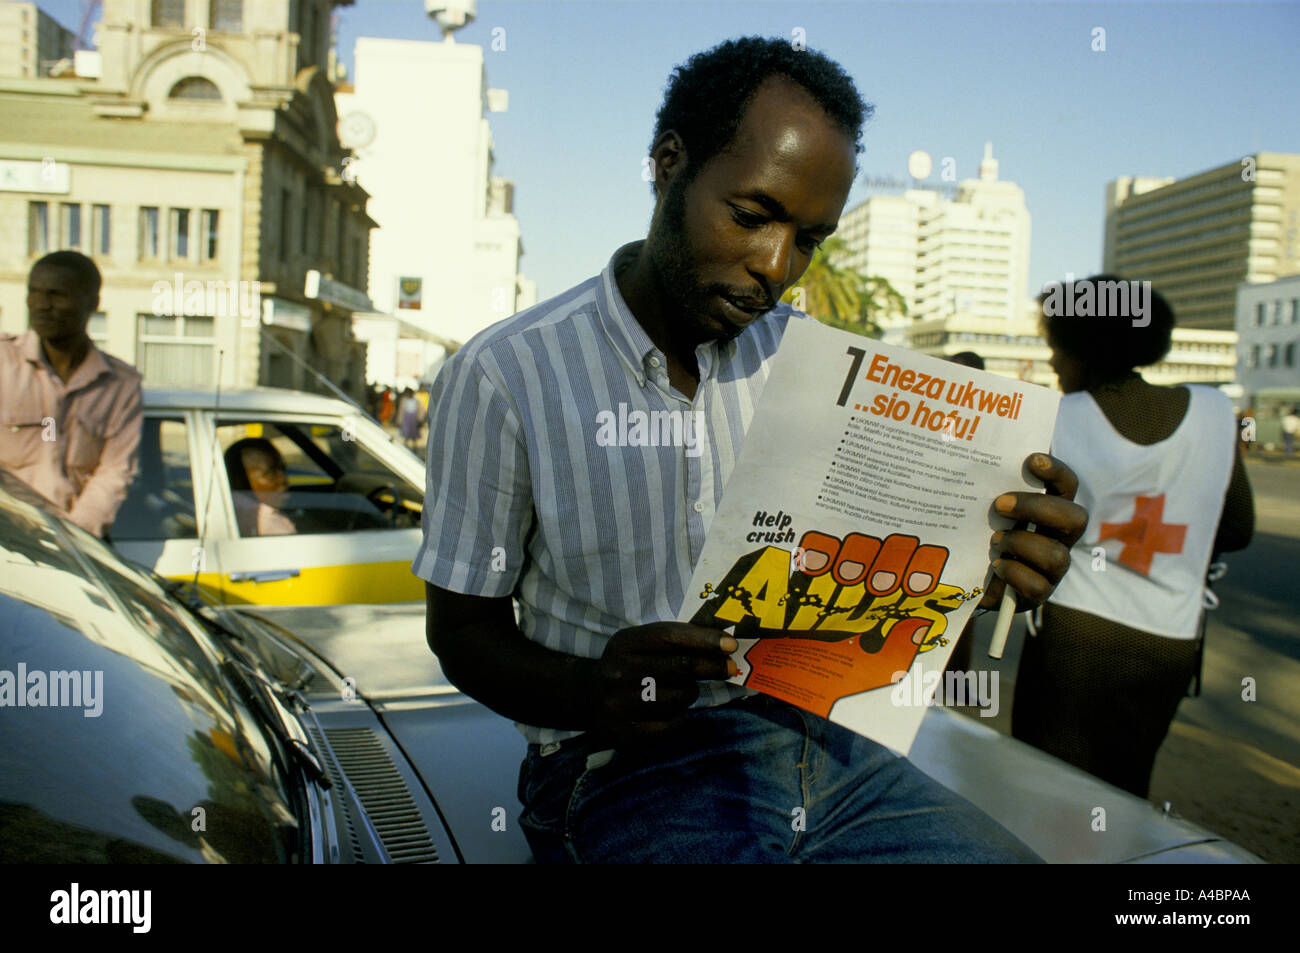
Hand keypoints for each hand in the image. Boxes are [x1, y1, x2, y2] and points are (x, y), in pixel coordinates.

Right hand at [588, 623, 736, 733]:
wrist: (588, 699)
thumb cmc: (628, 665)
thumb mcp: (640, 644)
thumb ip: (675, 640)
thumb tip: (723, 644)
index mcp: (624, 644)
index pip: (670, 637)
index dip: (703, 640)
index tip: (731, 644)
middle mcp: (619, 672)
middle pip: (680, 667)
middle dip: (711, 666)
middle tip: (729, 667)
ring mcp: (620, 704)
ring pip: (680, 697)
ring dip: (691, 692)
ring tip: (683, 689)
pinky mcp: (627, 732)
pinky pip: (672, 723)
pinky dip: (678, 715)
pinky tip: (668, 708)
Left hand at [979, 453, 1087, 611]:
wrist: (966, 577)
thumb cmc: (980, 532)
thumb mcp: (983, 508)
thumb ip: (988, 486)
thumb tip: (971, 457)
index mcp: (1050, 510)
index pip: (1067, 486)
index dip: (1057, 472)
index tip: (1032, 460)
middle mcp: (1059, 538)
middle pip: (1074, 519)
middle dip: (1037, 508)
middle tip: (1000, 504)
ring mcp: (1053, 568)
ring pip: (1056, 556)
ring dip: (1020, 544)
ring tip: (994, 541)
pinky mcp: (1040, 592)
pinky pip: (1037, 586)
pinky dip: (1014, 573)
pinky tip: (996, 566)